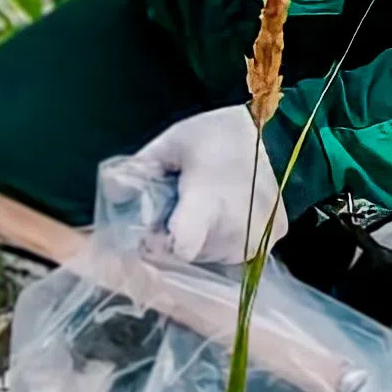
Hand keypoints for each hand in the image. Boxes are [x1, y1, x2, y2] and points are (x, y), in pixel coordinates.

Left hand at [133, 105, 287, 263]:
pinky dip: (225, 239)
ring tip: (204, 207)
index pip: (180, 247)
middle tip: (178, 208)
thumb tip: (112, 192)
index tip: (149, 233)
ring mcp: (257, 238)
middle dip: (175, 239)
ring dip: (200, 241)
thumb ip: (140, 169)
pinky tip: (226, 214)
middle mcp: (235, 228)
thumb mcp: (173, 143)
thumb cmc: (221, 135)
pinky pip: (237, 253)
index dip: (157, 247)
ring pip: (212, 258)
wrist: (279, 133)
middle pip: (190, 255)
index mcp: (207, 202)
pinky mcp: (273, 241)